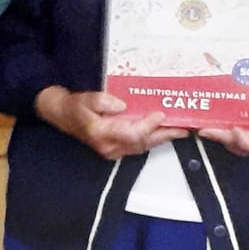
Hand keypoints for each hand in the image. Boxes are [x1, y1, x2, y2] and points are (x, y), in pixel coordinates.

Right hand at [36, 86, 182, 160]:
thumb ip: (102, 100)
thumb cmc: (74, 107)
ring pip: (143, 146)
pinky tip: (163, 132)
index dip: (148, 125)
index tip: (160, 114)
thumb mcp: (85, 99)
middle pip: (142, 143)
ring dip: (162, 138)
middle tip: (185, 128)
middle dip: (165, 135)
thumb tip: (121, 105)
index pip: (131, 133)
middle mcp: (109, 146)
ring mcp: (114, 150)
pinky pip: (139, 146)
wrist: (63, 115)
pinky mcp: (117, 149)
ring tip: (180, 130)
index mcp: (101, 134)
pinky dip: (153, 139)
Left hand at [198, 71, 248, 156]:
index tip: (234, 130)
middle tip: (209, 130)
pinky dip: (224, 133)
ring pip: (240, 145)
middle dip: (226, 139)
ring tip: (206, 128)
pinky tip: (212, 126)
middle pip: (248, 147)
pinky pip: (238, 138)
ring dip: (222, 137)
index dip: (246, 141)